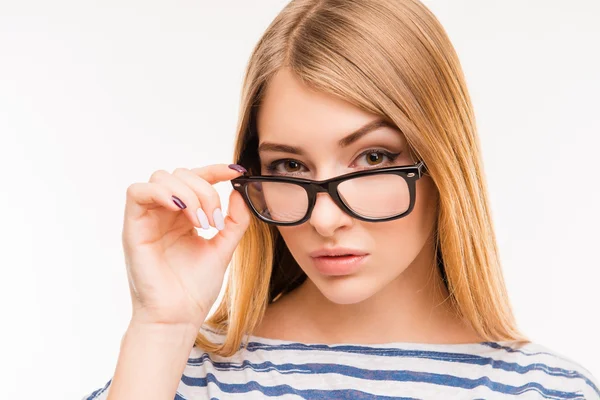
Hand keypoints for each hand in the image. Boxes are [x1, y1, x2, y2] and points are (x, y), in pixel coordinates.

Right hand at [121, 163, 249, 328]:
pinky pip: (137, 192)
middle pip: (181, 174)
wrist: (179, 316)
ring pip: (162, 178)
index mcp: (185, 216)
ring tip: (201, 222)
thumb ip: (235, 221)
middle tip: (215, 220)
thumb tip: (239, 192)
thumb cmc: (196, 288)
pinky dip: (162, 193)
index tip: (237, 172)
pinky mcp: (133, 227)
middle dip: (205, 190)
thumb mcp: (224, 248)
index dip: (216, 169)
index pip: (197, 178)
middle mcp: (165, 213)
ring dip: (188, 193)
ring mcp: (148, 218)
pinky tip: (181, 209)